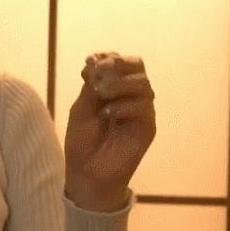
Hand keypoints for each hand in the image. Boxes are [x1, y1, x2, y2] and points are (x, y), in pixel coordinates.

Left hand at [64, 52, 155, 211]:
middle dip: (116, 66)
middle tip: (97, 76)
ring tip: (100, 95)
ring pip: (143, 84)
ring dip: (119, 84)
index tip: (89, 61)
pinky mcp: (147, 128)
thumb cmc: (83, 140)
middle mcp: (132, 96)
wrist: (87, 173)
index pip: (121, 61)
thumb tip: (95, 61)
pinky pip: (143, 108)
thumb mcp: (82, 108)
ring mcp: (141, 112)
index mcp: (115, 88)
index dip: (107, 56)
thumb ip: (91, 86)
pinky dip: (123, 106)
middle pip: (137, 67)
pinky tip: (106, 115)